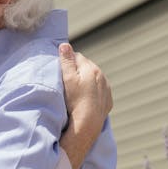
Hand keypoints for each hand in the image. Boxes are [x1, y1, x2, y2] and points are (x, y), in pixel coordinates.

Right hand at [58, 43, 112, 168]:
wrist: (88, 124)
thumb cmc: (75, 101)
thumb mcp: (67, 79)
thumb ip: (67, 61)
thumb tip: (65, 45)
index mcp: (91, 68)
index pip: (76, 56)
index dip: (67, 61)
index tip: (60, 69)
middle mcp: (102, 76)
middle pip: (86, 66)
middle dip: (76, 69)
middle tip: (66, 80)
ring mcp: (106, 88)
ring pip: (93, 78)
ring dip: (85, 80)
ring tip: (75, 90)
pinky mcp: (107, 100)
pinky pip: (99, 90)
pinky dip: (92, 91)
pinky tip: (84, 98)